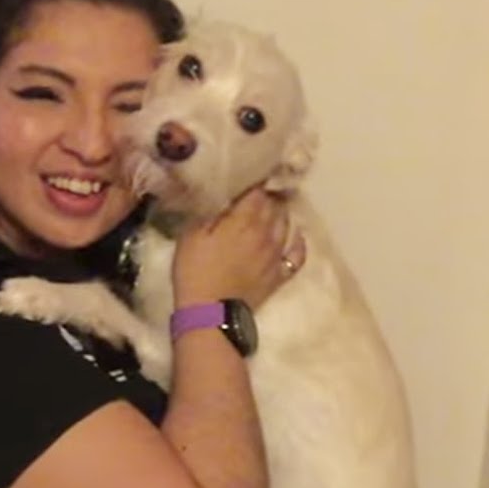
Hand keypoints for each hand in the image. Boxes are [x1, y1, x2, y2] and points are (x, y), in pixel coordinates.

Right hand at [172, 187, 305, 309]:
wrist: (210, 313)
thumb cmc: (195, 271)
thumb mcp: (191, 234)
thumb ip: (209, 211)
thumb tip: (221, 194)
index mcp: (244, 219)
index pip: (258, 190)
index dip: (255, 180)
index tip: (249, 175)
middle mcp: (266, 232)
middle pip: (275, 205)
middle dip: (269, 194)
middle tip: (260, 190)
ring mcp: (276, 254)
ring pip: (286, 224)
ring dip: (280, 213)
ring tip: (272, 208)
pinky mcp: (279, 274)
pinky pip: (297, 253)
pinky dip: (297, 241)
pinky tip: (293, 235)